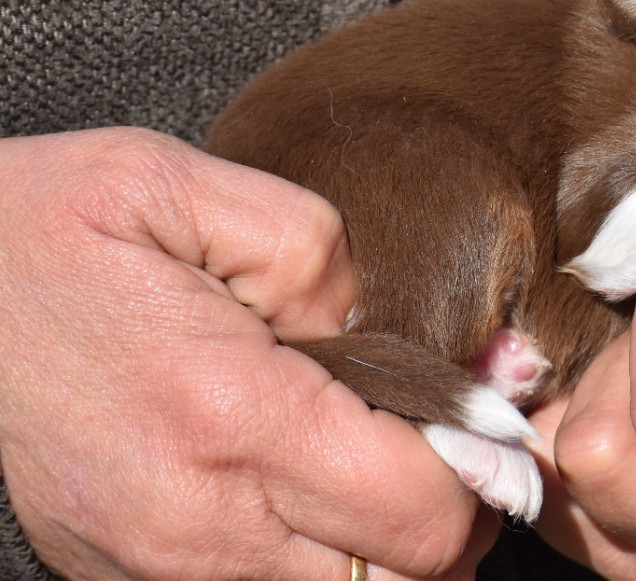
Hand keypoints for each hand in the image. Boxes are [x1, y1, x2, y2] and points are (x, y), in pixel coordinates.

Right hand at [0, 128, 489, 579]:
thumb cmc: (58, 226)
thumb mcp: (195, 191)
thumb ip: (326, 260)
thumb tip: (401, 338)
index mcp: (229, 416)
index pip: (418, 514)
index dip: (478, 475)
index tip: (477, 423)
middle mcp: (193, 519)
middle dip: (446, 526)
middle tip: (442, 452)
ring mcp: (149, 567)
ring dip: (381, 551)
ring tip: (378, 470)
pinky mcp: (118, 578)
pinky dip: (311, 562)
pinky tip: (304, 492)